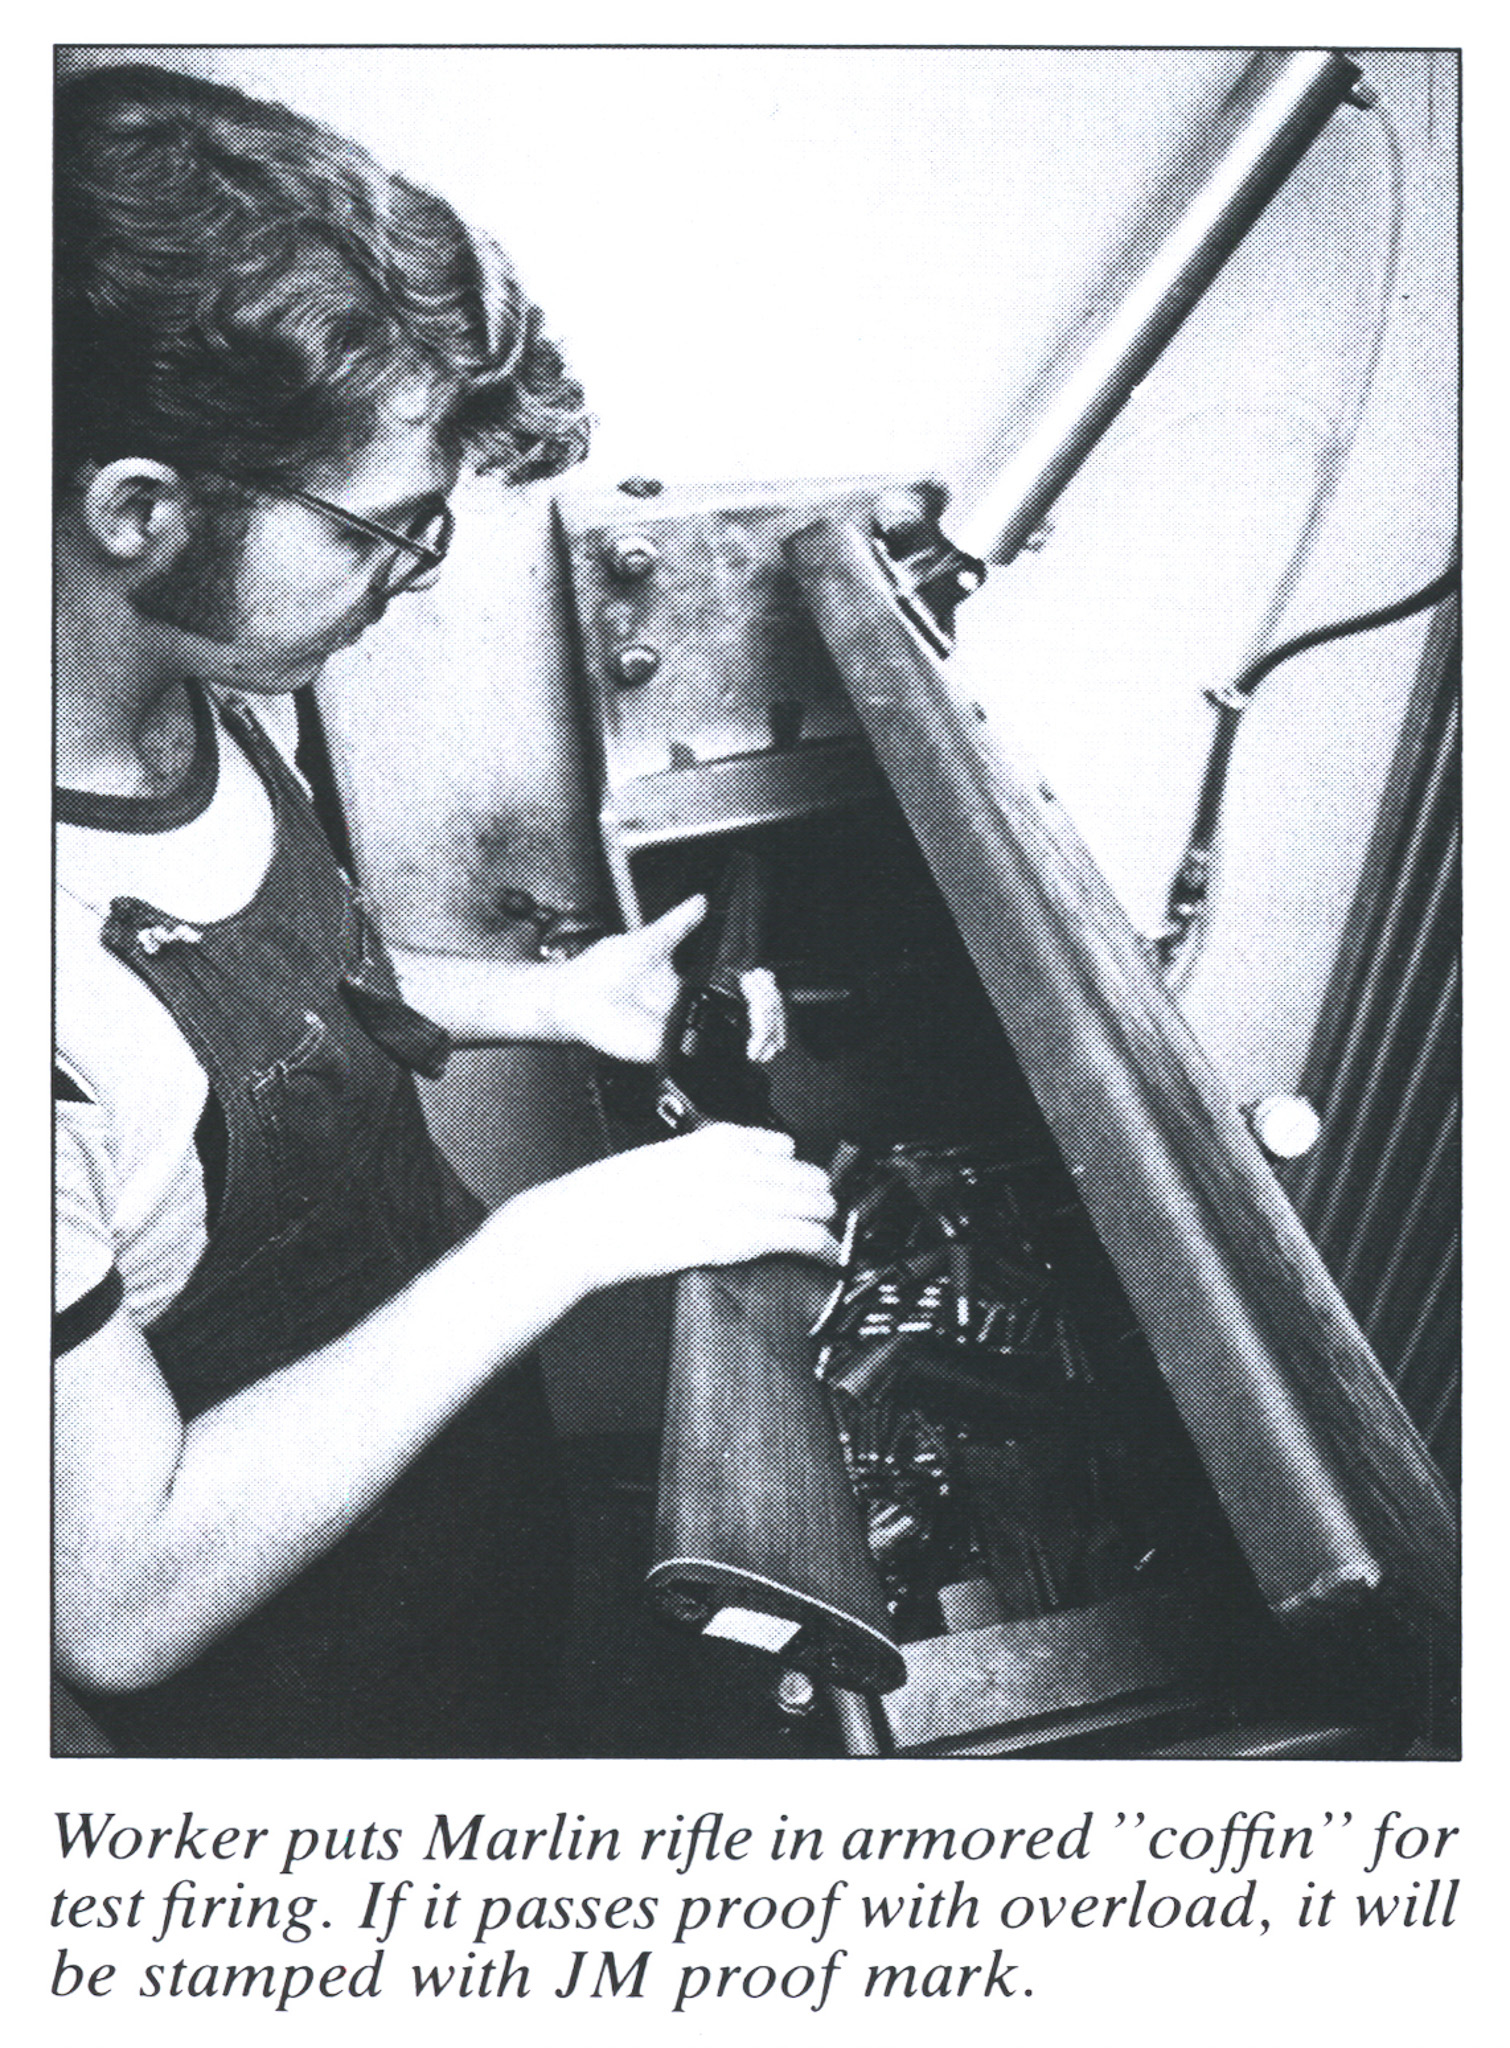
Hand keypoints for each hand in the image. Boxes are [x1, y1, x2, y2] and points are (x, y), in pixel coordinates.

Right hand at [531, 1125, 838, 1288]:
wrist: (580, 1225)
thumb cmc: (606, 1199)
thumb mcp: (659, 1160)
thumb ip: (697, 1164)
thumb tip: (724, 1177)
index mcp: (711, 1141)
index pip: (780, 1146)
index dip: (795, 1169)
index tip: (799, 1183)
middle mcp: (731, 1165)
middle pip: (802, 1174)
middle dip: (818, 1195)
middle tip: (822, 1212)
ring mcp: (734, 1200)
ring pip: (809, 1204)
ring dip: (825, 1220)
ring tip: (830, 1234)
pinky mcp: (734, 1237)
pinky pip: (797, 1236)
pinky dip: (820, 1245)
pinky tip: (827, 1253)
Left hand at [549, 897, 786, 1063]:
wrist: (572, 994)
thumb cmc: (602, 971)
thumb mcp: (650, 939)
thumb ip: (679, 923)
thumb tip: (701, 900)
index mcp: (693, 989)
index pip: (740, 994)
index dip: (763, 991)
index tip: (762, 979)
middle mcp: (693, 1014)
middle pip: (750, 1022)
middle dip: (772, 1013)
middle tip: (764, 997)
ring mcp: (684, 1036)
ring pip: (737, 1045)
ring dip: (763, 1033)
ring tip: (762, 1027)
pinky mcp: (669, 1052)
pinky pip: (704, 1058)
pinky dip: (732, 1051)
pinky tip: (747, 1043)